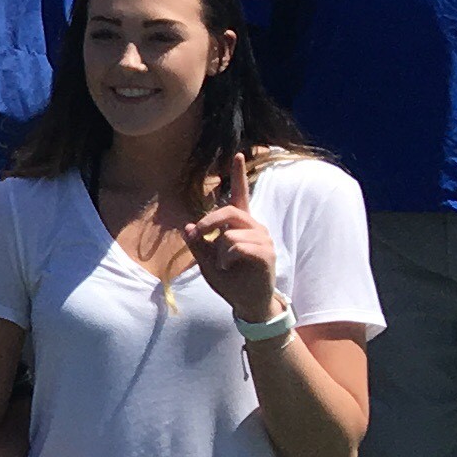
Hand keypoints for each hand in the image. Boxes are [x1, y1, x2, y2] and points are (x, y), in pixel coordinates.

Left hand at [184, 150, 282, 327]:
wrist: (248, 301)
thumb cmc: (229, 279)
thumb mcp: (206, 260)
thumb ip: (197, 243)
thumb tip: (189, 226)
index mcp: (239, 225)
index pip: (239, 195)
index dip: (238, 175)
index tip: (238, 154)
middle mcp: (254, 227)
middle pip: (228, 212)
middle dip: (209, 223)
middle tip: (201, 235)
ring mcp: (262, 239)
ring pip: (229, 234)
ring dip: (219, 251)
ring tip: (225, 264)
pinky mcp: (266, 253)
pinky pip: (237, 247)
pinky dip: (226, 259)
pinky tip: (230, 267)